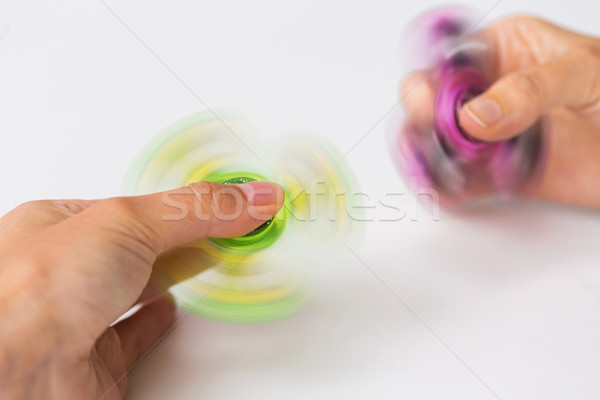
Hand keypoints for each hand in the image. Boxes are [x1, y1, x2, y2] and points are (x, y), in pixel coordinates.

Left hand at [0, 180, 283, 398]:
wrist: (15, 371)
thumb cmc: (33, 290)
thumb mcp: (126, 221)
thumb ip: (197, 209)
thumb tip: (252, 196)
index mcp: (58, 224)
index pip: (136, 207)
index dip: (183, 204)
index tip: (223, 201)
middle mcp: (65, 272)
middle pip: (139, 247)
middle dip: (182, 238)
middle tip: (224, 227)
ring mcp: (79, 317)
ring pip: (135, 288)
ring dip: (170, 276)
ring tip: (201, 261)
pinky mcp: (96, 360)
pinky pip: (132, 335)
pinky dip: (155, 321)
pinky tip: (167, 310)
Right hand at [402, 16, 599, 206]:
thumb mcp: (584, 74)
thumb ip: (528, 89)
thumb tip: (476, 114)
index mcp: (504, 53)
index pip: (448, 61)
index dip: (431, 82)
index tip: (434, 106)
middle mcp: (489, 93)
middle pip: (431, 104)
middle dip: (425, 123)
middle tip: (442, 138)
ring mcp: (490, 135)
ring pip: (437, 144)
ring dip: (429, 158)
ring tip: (441, 170)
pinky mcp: (498, 172)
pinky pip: (460, 179)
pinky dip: (446, 188)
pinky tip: (448, 191)